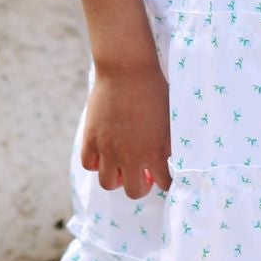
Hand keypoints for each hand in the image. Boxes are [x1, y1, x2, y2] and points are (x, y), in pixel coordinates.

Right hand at [80, 56, 172, 198]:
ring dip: (116, 177)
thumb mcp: (171, 117)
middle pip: (134, 192)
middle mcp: (133, 156)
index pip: (165, 184)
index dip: (165, 181)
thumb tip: (172, 157)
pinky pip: (89, 164)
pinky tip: (104, 151)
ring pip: (108, 183)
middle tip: (142, 172)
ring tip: (121, 163)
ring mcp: (110, 149)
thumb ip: (170, 142)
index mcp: (157, 151)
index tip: (163, 176)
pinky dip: (96, 162)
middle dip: (140, 185)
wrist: (128, 68)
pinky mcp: (92, 138)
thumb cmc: (155, 87)